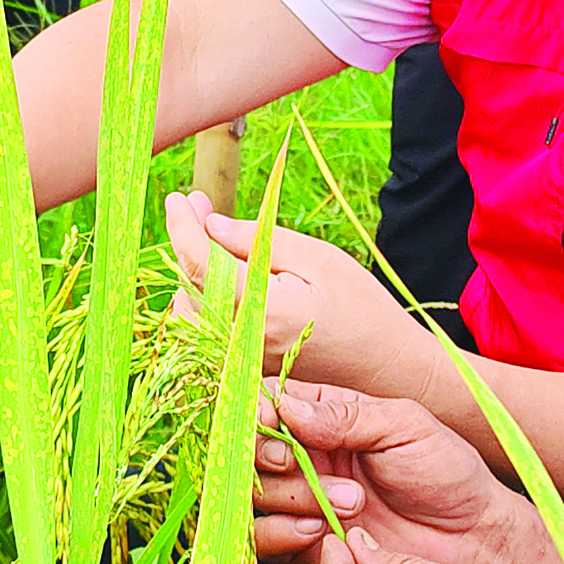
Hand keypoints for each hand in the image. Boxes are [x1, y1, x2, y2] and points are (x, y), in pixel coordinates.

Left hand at [164, 191, 433, 393]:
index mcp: (259, 309)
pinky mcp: (245, 366)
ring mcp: (240, 359)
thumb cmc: (360, 306)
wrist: (386, 365)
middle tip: (200, 205)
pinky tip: (223, 270)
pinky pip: (208, 329)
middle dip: (188, 241)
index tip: (178, 198)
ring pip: (192, 309)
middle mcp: (240, 340)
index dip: (183, 227)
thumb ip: (260, 241)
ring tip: (215, 236)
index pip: (200, 264)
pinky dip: (205, 296)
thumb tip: (211, 225)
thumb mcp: (317, 259)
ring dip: (195, 270)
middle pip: (189, 286)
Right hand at [252, 379, 535, 563]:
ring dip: (291, 497)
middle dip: (270, 457)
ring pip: (253, 495)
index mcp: (327, 416)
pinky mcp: (304, 545)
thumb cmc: (446, 471)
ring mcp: (302, 501)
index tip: (273, 424)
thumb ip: (345, 417)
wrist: (472, 537)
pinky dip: (282, 533)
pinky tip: (322, 531)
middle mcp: (306, 456)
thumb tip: (285, 408)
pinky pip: (263, 540)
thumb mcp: (404, 426)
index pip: (267, 402)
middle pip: (247, 450)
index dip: (257, 413)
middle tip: (304, 463)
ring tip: (350, 503)